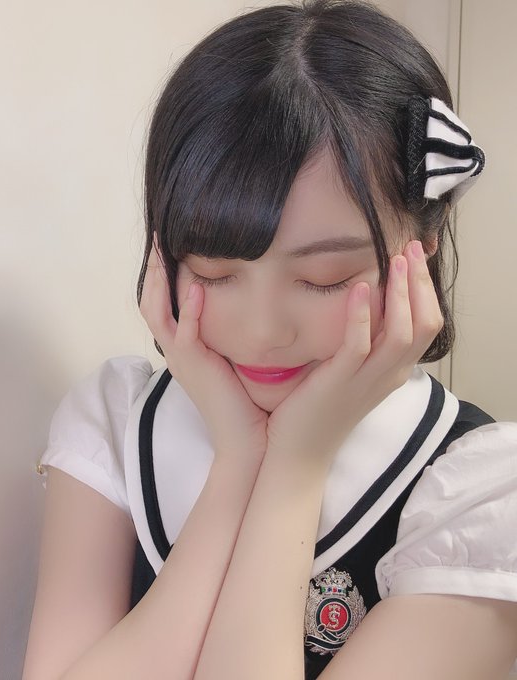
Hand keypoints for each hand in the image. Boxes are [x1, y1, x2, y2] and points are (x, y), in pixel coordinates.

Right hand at [140, 236, 268, 465]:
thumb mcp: (232, 360)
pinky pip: (184, 334)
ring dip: (159, 280)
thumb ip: (229, 334)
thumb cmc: (245, 402)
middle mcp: (175, 351)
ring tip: (163, 249)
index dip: (161, 276)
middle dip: (153, 269)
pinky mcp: (194, 367)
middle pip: (150, 303)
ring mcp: (181, 359)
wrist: (247, 440)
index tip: (169, 246)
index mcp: (183, 349)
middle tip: (158, 237)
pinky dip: (188, 310)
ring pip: (156, 313)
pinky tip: (195, 286)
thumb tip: (245, 307)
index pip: (162, 305)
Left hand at [267, 239, 442, 464]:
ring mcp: (367, 381)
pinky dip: (361, 315)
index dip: (424, 290)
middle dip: (421, 283)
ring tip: (394, 260)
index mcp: (393, 371)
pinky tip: (358, 288)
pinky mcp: (340, 382)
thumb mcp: (349, 375)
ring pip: (401, 332)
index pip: (425, 325)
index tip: (413, 260)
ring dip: (401, 293)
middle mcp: (389, 375)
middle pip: (423, 324)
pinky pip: (358, 345)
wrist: (298, 452)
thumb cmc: (317, 410)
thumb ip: (360, 346)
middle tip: (411, 249)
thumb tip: (358, 309)